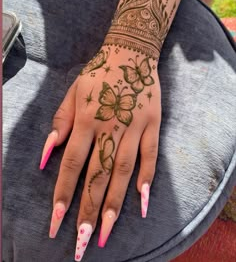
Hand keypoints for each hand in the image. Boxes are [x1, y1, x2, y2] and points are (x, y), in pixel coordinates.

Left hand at [40, 45, 160, 260]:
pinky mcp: (152, 125)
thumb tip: (45, 155)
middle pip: (97, 174)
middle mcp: (110, 126)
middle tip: (82, 243)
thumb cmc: (98, 74)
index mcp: (87, 118)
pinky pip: (150, 156)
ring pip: (123, 171)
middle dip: (88, 210)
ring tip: (105, 231)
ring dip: (114, 203)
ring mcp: (134, 127)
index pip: (72, 163)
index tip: (56, 221)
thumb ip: (60, 123)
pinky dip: (146, 179)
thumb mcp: (73, 92)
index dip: (63, 194)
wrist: (131, 54)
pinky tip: (142, 203)